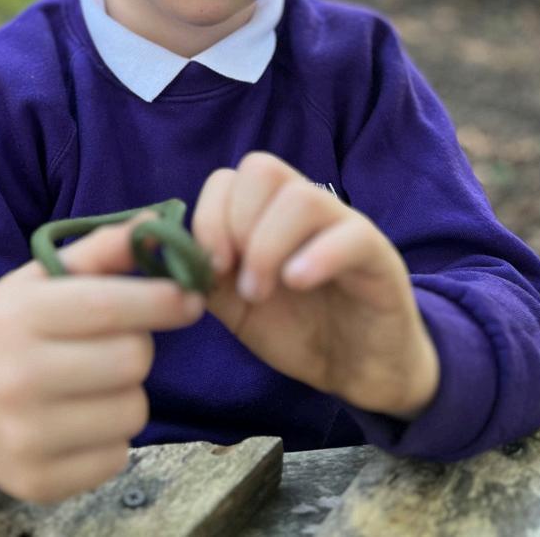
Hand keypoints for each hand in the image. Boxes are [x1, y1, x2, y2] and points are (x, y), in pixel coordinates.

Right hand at [0, 215, 204, 502]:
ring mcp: (23, 436)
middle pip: (133, 360)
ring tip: (94, 381)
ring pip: (133, 412)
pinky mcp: (37, 482)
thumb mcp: (43, 278)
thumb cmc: (13, 327)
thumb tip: (159, 222)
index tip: (188, 296)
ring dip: (128, 393)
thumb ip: (103, 249)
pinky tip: (80, 419)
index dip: (162, 299)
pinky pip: (116, 457)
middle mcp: (15, 377)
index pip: (110, 306)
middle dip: (138, 346)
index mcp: (16, 316)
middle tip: (117, 341)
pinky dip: (110, 437)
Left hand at [191, 152, 439, 418]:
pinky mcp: (379, 256)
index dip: (209, 216)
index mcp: (268, 212)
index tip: (211, 267)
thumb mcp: (236, 304)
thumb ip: (203, 273)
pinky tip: (297, 284)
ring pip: (301, 197)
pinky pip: (350, 235)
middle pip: (262, 169)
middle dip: (236, 225)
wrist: (357, 369)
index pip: (229, 176)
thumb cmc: (297, 328)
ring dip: (268, 246)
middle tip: (238, 281)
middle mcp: (305, 207)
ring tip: (262, 293)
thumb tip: (160, 245)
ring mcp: (344, 226)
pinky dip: (315, 257)